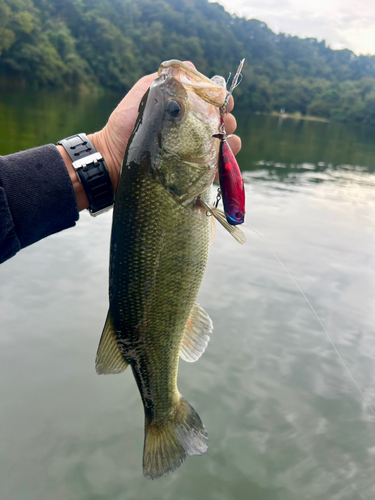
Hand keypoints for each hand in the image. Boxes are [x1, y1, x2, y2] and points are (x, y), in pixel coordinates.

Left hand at [90, 62, 241, 192]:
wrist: (112, 158)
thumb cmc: (124, 124)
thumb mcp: (142, 95)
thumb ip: (163, 80)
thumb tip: (191, 65)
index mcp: (184, 111)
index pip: (212, 102)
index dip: (222, 99)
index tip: (222, 101)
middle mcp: (192, 130)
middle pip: (223, 122)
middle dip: (228, 119)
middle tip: (223, 121)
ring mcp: (194, 152)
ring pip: (225, 143)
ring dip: (230, 139)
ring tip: (222, 139)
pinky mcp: (192, 172)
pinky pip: (217, 167)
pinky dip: (226, 162)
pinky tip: (220, 157)